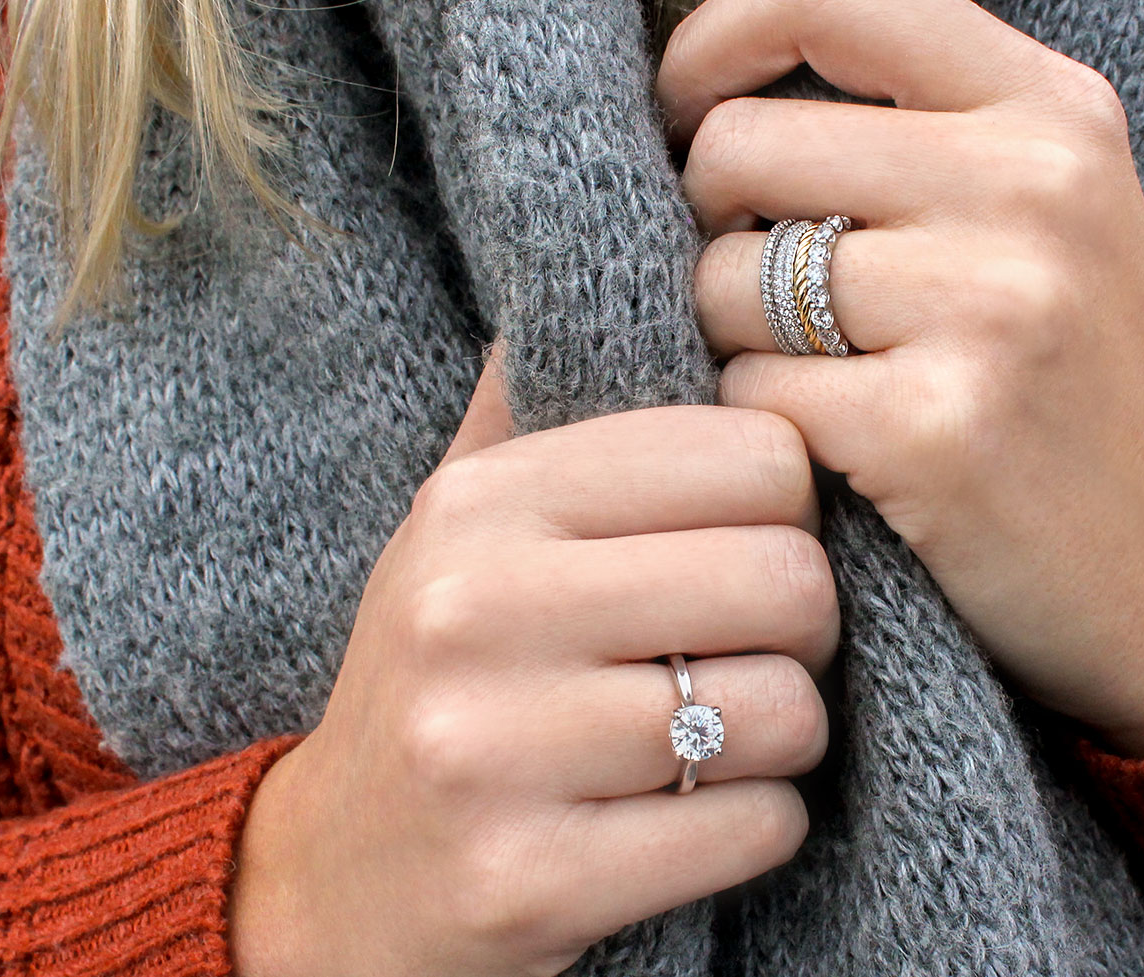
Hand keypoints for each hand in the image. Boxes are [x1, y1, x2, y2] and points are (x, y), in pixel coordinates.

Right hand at [230, 353, 838, 976]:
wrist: (338, 882)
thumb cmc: (441, 679)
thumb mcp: (459, 529)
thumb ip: (537, 407)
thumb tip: (642, 260)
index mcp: (482, 506)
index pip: (756, 456)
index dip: (788, 510)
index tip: (741, 551)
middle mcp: (475, 612)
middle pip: (787, 579)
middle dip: (804, 630)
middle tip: (755, 653)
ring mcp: (495, 754)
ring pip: (786, 711)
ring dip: (785, 738)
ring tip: (720, 737)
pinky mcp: (532, 881)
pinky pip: (758, 827)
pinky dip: (757, 826)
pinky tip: (690, 818)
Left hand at [661, 0, 1143, 756]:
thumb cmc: (1080, 394)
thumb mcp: (1048, 216)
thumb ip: (915, 131)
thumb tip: (710, 89)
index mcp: (1053, 110)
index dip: (714, 41)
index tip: (684, 104)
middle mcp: (1031, 185)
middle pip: (738, 146)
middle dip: (719, 227)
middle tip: (777, 298)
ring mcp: (990, 304)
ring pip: (726, 277)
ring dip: (740, 342)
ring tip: (833, 385)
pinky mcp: (936, 426)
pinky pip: (748, 394)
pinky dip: (767, 432)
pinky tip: (845, 457)